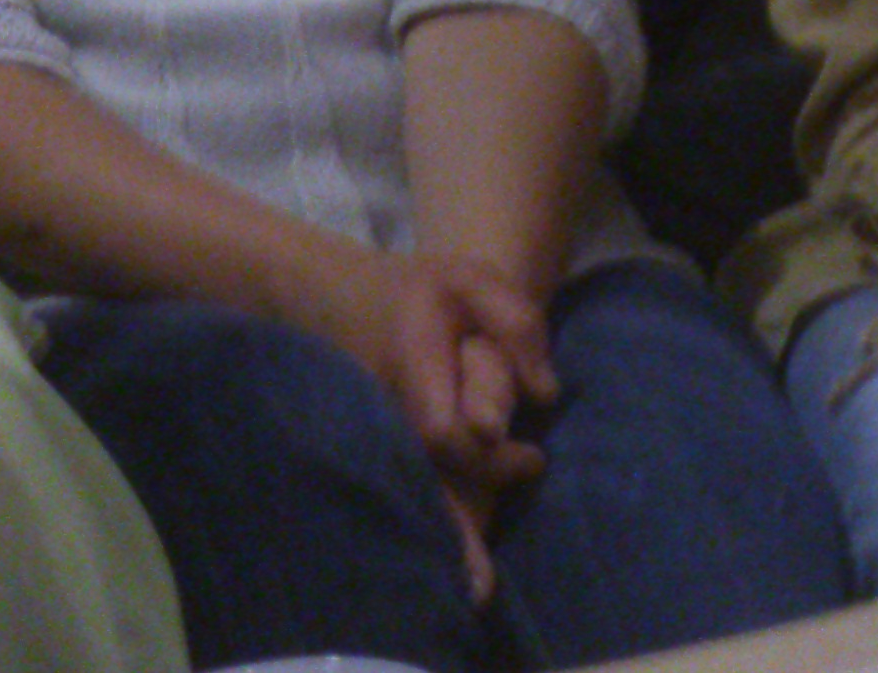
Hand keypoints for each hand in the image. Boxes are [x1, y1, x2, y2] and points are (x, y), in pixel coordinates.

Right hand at [290, 248, 557, 594]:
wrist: (331, 298)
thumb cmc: (420, 292)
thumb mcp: (472, 280)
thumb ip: (516, 322)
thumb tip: (545, 395)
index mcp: (413, 367)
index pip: (447, 431)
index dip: (488, 456)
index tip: (533, 456)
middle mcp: (390, 412)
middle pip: (427, 480)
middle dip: (463, 523)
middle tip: (499, 549)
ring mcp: (379, 435)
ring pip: (411, 496)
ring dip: (444, 545)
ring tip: (472, 597)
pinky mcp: (380, 450)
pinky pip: (405, 494)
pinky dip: (429, 532)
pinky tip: (449, 580)